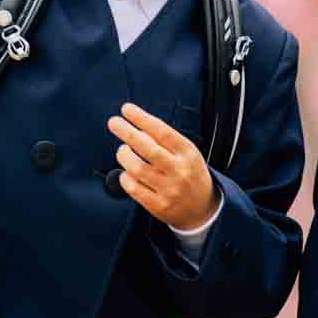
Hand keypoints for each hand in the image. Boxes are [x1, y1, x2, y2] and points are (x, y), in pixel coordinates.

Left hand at [105, 102, 216, 230]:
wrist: (203, 208)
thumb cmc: (190, 174)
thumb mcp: (187, 153)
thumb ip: (165, 141)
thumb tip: (137, 128)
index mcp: (188, 153)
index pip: (162, 131)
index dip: (142, 119)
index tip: (127, 109)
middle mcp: (179, 170)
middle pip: (147, 148)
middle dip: (127, 132)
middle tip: (114, 123)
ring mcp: (169, 189)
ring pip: (136, 168)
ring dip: (124, 155)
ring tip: (123, 150)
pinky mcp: (158, 205)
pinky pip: (133, 188)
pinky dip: (124, 177)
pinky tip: (127, 172)